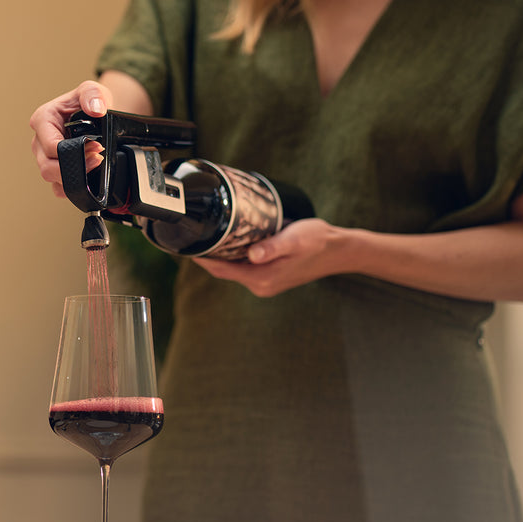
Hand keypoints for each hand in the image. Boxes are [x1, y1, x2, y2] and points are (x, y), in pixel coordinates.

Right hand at [29, 80, 111, 196]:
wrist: (93, 115)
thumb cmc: (88, 102)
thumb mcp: (92, 90)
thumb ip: (93, 94)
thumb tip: (96, 109)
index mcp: (43, 120)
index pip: (50, 146)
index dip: (73, 151)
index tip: (95, 147)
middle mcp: (39, 141)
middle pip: (47, 167)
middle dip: (73, 167)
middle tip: (97, 159)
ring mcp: (44, 157)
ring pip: (52, 178)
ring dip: (74, 178)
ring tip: (94, 166)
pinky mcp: (54, 171)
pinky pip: (58, 188)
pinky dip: (73, 186)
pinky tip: (88, 177)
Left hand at [191, 218, 343, 296]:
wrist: (339, 250)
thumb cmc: (317, 241)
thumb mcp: (294, 239)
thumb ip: (272, 247)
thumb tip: (252, 254)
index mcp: (262, 278)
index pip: (221, 269)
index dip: (200, 258)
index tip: (184, 247)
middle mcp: (261, 285)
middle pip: (223, 270)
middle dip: (206, 256)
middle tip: (190, 237)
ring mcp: (265, 283)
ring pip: (233, 269)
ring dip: (219, 256)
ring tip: (204, 237)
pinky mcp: (270, 277)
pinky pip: (243, 269)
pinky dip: (233, 257)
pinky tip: (228, 243)